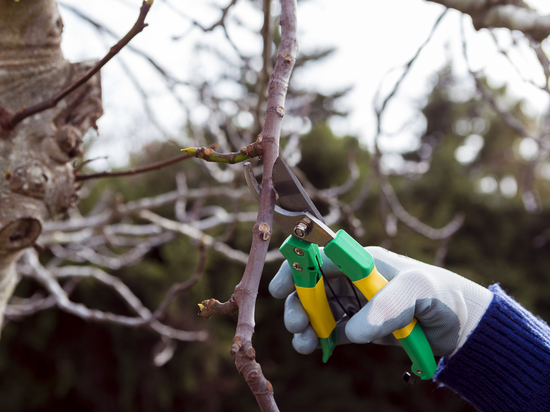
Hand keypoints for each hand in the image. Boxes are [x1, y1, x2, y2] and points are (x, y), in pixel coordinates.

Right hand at [270, 247, 492, 356]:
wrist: (458, 323)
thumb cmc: (439, 294)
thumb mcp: (417, 290)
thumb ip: (386, 306)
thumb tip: (353, 331)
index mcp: (361, 260)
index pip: (320, 257)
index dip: (296, 268)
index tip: (280, 288)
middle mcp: (352, 279)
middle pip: (311, 285)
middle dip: (297, 303)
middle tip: (296, 324)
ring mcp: (354, 302)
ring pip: (317, 309)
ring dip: (304, 324)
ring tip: (303, 342)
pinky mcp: (359, 325)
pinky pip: (330, 330)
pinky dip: (318, 339)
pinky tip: (314, 348)